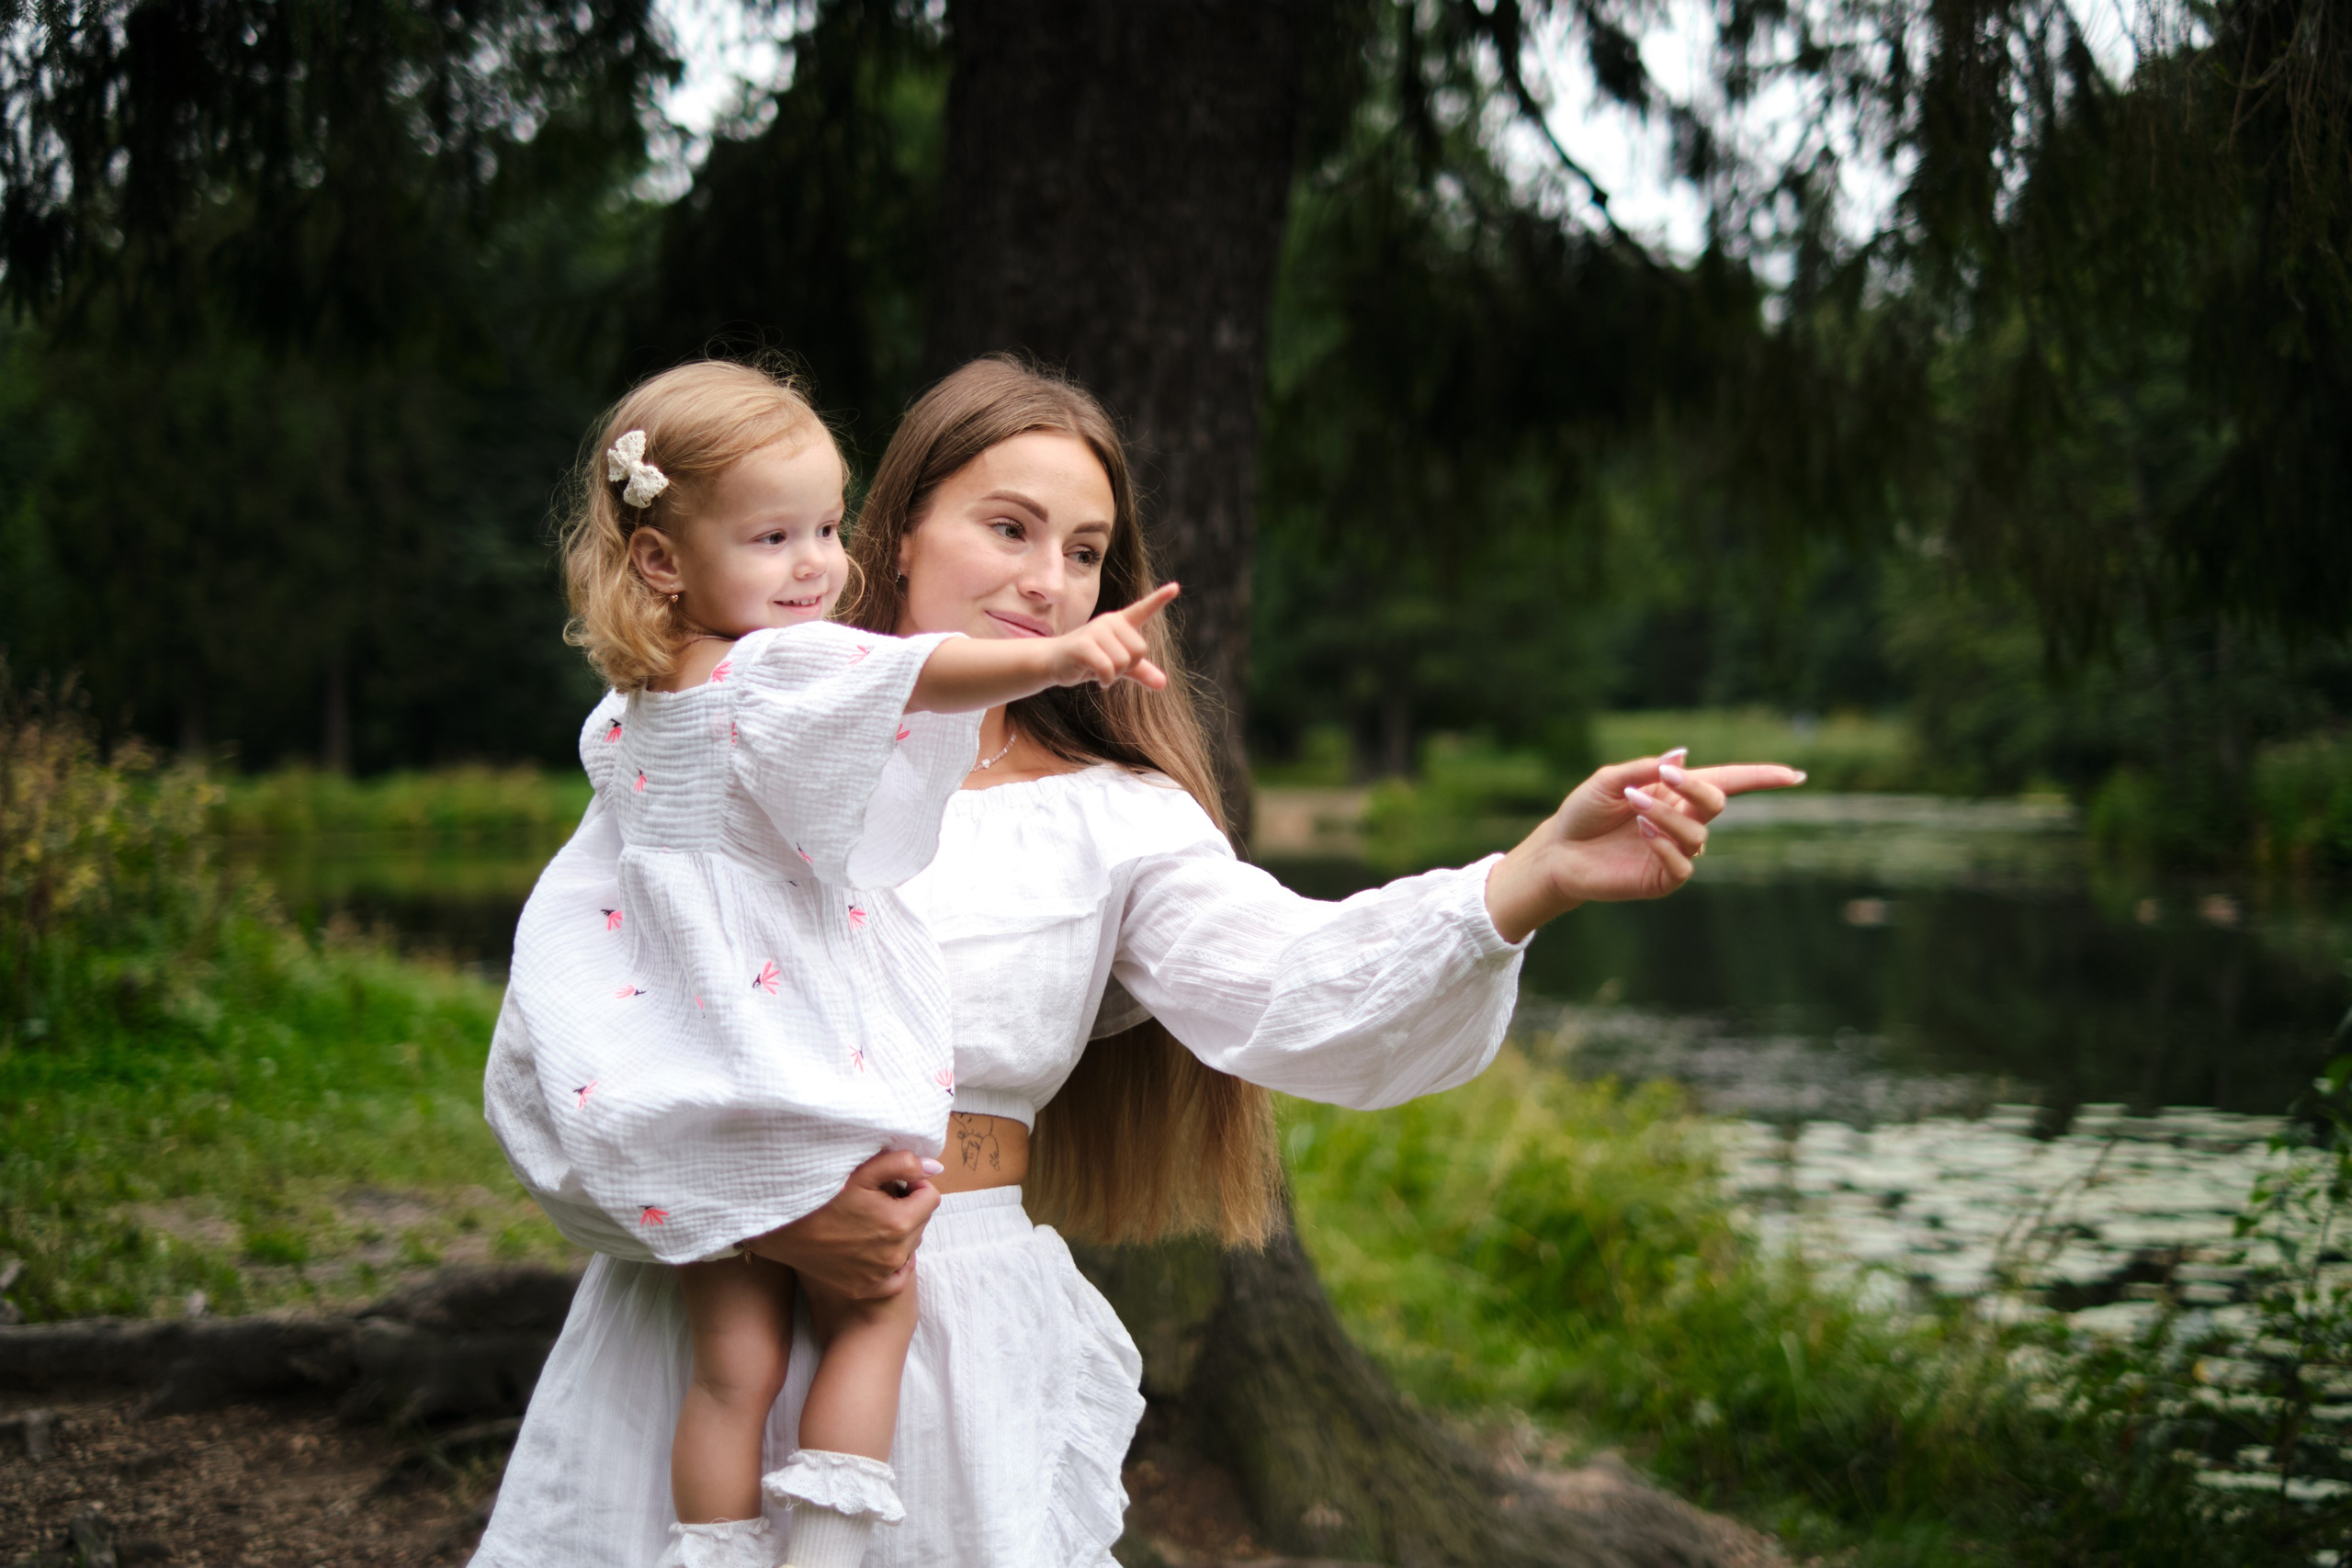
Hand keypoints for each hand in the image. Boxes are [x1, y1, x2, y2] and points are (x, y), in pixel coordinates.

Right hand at [742, 1149, 941, 1298]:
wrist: (782, 1229)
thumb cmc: (821, 1195)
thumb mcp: (863, 1171)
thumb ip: (903, 1163)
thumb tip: (935, 1168)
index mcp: (898, 1223)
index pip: (931, 1197)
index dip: (915, 1184)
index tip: (895, 1182)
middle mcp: (894, 1254)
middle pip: (921, 1222)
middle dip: (907, 1208)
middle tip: (878, 1199)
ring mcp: (880, 1275)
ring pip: (908, 1247)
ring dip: (898, 1233)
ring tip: (870, 1220)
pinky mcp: (865, 1288)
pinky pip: (895, 1278)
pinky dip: (892, 1265)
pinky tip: (876, 1249)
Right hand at [1039, 582, 1177, 690]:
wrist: (1054, 662)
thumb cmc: (1088, 661)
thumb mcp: (1119, 666)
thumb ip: (1141, 672)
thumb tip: (1163, 684)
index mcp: (1121, 623)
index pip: (1144, 609)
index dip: (1160, 598)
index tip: (1175, 587)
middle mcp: (1110, 622)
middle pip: (1140, 650)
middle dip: (1127, 666)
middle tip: (1108, 664)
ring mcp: (1096, 631)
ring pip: (1124, 662)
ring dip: (1114, 674)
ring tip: (1099, 668)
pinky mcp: (1084, 645)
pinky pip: (1108, 669)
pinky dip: (1106, 680)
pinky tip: (1097, 678)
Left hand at [1482, 751, 1807, 942]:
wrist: (1558, 852)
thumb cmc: (1582, 813)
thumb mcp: (1609, 780)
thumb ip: (1644, 768)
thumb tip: (1682, 756)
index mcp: (1675, 793)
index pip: (1728, 782)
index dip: (1762, 777)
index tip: (1796, 774)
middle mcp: (1682, 821)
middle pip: (1716, 802)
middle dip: (1696, 789)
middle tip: (1663, 778)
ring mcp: (1676, 851)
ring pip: (1698, 833)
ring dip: (1669, 816)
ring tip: (1635, 810)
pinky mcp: (1664, 879)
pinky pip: (1685, 864)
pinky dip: (1666, 846)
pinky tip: (1641, 835)